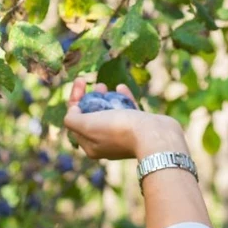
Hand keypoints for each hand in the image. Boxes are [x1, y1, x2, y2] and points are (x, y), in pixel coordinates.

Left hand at [63, 78, 188, 159]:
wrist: (154, 136)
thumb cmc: (119, 130)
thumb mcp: (87, 125)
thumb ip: (73, 119)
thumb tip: (73, 110)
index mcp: (91, 145)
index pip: (76, 121)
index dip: (75, 99)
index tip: (81, 82)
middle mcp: (105, 142)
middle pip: (92, 116)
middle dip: (90, 98)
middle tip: (96, 84)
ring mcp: (123, 135)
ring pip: (110, 113)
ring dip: (105, 98)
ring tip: (105, 86)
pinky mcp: (138, 128)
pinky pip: (127, 111)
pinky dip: (122, 99)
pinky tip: (121, 87)